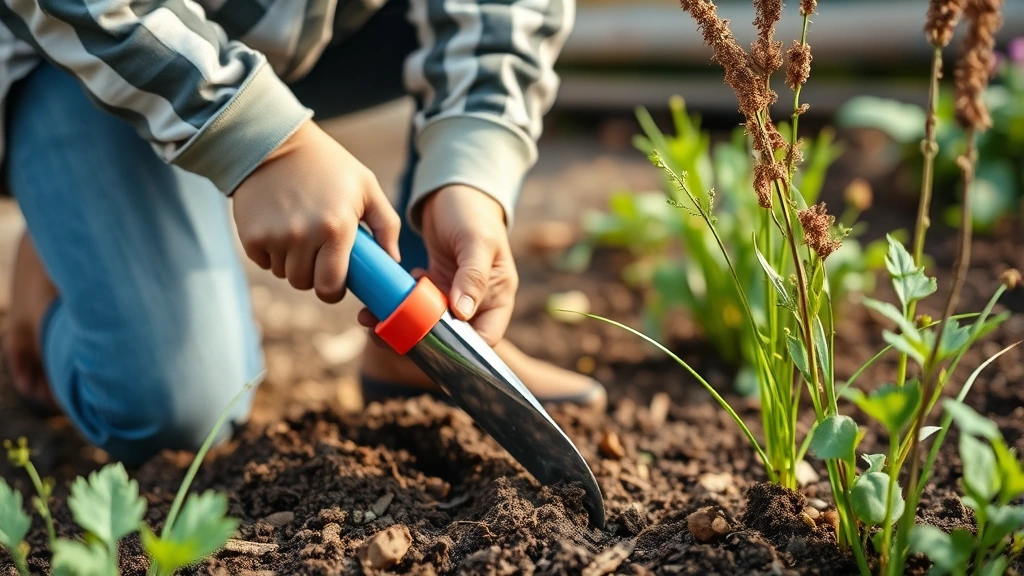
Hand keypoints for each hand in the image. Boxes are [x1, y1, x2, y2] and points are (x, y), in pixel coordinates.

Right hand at [232, 120, 400, 302]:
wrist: (273, 142)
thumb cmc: (328, 165)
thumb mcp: (366, 186)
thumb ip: (386, 225)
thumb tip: (393, 260)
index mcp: (336, 228)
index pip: (331, 287)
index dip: (334, 288)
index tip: (335, 278)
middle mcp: (304, 236)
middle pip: (305, 284)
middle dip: (313, 274)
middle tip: (318, 251)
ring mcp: (274, 237)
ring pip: (284, 274)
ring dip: (292, 262)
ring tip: (299, 233)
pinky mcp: (251, 236)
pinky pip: (263, 262)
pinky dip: (270, 252)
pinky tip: (278, 227)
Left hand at [359, 185, 517, 345]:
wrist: (454, 190)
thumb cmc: (474, 212)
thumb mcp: (476, 241)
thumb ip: (472, 276)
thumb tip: (462, 314)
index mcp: (498, 296)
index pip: (485, 338)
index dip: (460, 350)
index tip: (426, 348)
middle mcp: (478, 302)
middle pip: (451, 337)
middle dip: (417, 340)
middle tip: (383, 335)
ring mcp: (454, 295)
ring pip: (428, 323)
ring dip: (400, 324)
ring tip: (371, 318)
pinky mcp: (434, 285)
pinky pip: (415, 305)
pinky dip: (397, 305)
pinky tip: (379, 299)